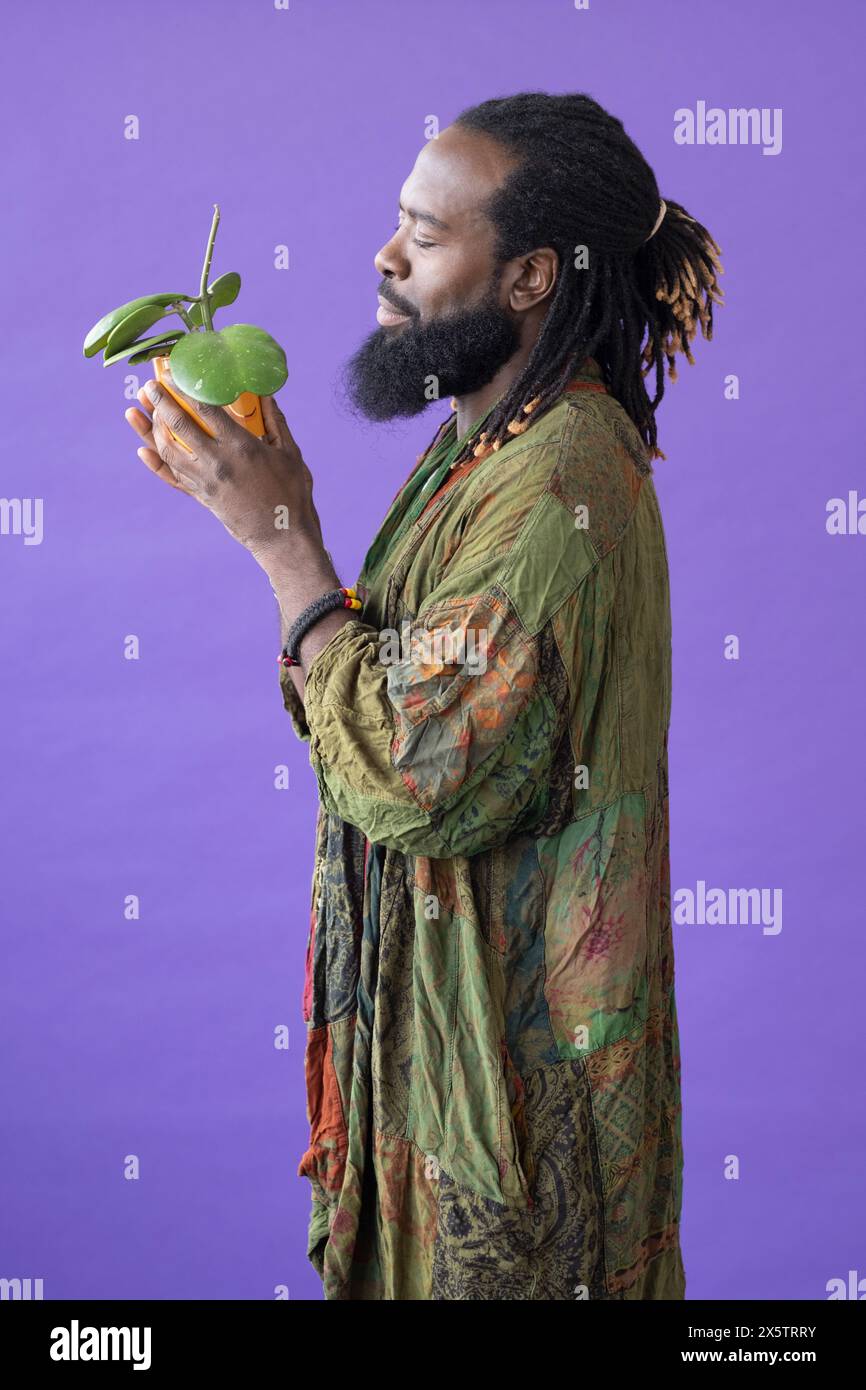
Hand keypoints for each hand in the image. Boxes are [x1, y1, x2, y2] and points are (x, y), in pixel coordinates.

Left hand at [124, 366, 322, 561]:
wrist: (283, 535)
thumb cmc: (292, 493)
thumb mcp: (289, 452)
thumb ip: (275, 421)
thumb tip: (266, 394)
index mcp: (241, 446)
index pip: (205, 410)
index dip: (184, 389)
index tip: (172, 374)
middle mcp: (218, 462)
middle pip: (179, 426)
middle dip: (160, 404)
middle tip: (148, 387)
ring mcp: (206, 482)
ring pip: (168, 451)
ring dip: (150, 430)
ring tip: (139, 413)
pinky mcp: (202, 497)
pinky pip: (172, 478)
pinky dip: (155, 463)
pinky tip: (142, 450)